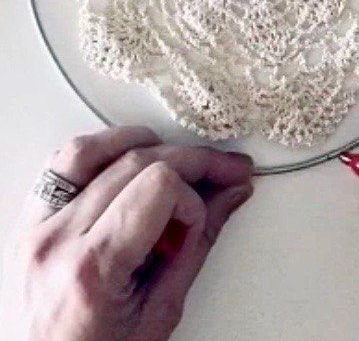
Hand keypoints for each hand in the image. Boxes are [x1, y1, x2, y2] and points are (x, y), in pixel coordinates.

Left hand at [19, 127, 252, 340]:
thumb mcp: (158, 315)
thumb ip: (196, 246)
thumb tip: (230, 195)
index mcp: (91, 271)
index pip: (157, 187)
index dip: (192, 198)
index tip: (199, 221)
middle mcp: (56, 240)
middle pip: (134, 162)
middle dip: (190, 161)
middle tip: (222, 170)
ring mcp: (34, 226)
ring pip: (93, 149)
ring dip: (143, 145)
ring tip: (172, 163)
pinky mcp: (27, 220)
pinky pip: (62, 163)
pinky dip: (101, 151)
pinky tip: (126, 162)